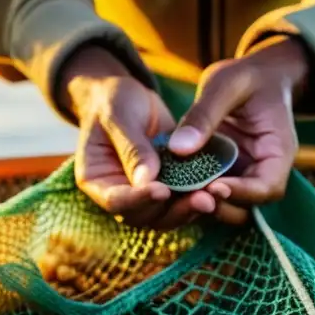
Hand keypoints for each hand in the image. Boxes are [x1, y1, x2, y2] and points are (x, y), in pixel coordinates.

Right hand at [59, 46, 213, 228]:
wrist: (129, 98)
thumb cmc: (114, 101)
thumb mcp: (118, 115)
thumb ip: (132, 148)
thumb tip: (147, 180)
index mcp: (96, 180)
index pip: (116, 201)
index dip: (138, 200)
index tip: (162, 190)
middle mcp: (119, 194)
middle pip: (144, 216)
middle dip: (173, 210)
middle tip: (202, 199)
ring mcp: (144, 195)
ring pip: (166, 214)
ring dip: (190, 208)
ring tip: (214, 197)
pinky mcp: (167, 187)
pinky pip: (182, 200)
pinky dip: (198, 195)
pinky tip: (219, 188)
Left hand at [168, 36, 309, 224]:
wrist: (253, 77)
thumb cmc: (248, 76)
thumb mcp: (226, 84)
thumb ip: (204, 114)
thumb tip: (180, 148)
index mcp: (278, 151)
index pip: (268, 186)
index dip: (243, 192)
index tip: (214, 187)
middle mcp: (263, 171)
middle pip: (248, 206)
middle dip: (221, 206)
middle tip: (189, 197)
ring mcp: (243, 176)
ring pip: (227, 205)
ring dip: (203, 204)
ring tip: (175, 194)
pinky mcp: (223, 175)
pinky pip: (209, 192)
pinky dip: (191, 192)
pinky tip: (169, 187)